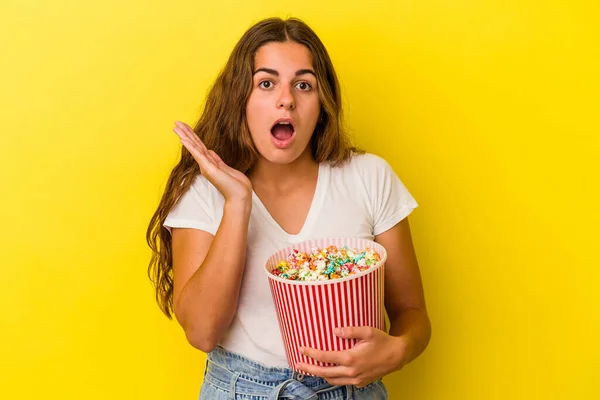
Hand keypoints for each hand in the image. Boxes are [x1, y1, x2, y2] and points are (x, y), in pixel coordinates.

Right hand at [173, 121, 251, 203]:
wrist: (239, 195)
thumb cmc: (235, 184)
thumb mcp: (225, 168)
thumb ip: (216, 159)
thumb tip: (210, 151)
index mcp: (210, 162)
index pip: (199, 146)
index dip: (192, 135)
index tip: (184, 126)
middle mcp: (205, 164)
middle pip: (194, 144)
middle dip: (185, 132)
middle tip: (175, 122)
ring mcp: (206, 166)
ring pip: (194, 147)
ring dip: (185, 136)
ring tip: (176, 127)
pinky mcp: (209, 168)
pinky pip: (198, 155)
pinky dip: (191, 146)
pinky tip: (184, 139)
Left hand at [296, 327, 410, 387]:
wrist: (398, 356)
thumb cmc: (383, 341)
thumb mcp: (368, 331)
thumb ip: (350, 330)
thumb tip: (335, 331)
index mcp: (351, 358)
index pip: (325, 357)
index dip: (311, 354)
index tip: (301, 350)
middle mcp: (351, 372)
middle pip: (324, 373)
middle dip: (309, 369)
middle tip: (298, 365)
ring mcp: (356, 379)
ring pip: (332, 380)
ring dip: (320, 375)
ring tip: (310, 369)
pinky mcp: (361, 382)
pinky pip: (341, 382)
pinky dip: (332, 378)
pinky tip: (328, 373)